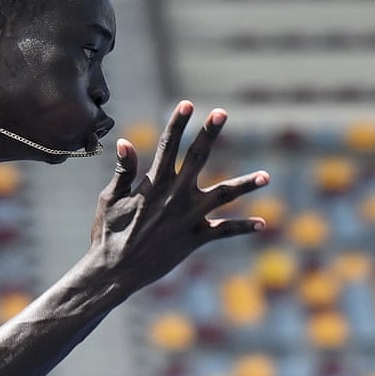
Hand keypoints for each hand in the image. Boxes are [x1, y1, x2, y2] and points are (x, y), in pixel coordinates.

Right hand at [91, 100, 268, 291]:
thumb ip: (123, 171)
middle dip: (209, 134)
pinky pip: (223, 232)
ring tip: (266, 176)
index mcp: (153, 184)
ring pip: (223, 196)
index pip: (167, 146)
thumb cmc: (108, 233)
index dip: (177, 124)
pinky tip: (262, 223)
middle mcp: (175, 196)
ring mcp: (188, 218)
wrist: (115, 271)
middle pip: (197, 158)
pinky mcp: (194, 239)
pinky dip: (242, 227)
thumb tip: (124, 142)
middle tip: (222, 113)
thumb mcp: (110, 199)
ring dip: (245, 185)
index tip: (187, 104)